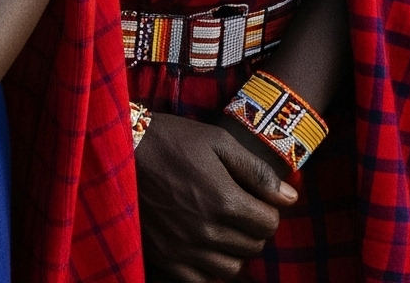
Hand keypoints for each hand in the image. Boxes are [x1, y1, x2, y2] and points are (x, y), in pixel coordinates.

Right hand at [135, 109, 298, 282]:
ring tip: (223, 229)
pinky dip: (207, 269)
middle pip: (252, 247)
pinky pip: (198, 281)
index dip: (269, 210)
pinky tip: (203, 247)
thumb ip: (257, 172)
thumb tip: (289, 198)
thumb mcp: (219, 142)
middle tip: (241, 211)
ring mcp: (183, 249)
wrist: (120, 151)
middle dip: (254, 229)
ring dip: (234, 251)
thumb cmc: (173, 141)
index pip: (269, 224)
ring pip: (229, 269)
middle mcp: (206, 232)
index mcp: (224, 201)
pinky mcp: (163, 259)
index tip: (257, 199)